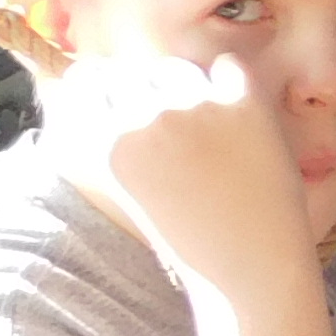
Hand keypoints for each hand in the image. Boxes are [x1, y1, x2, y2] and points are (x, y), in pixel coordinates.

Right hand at [46, 50, 310, 301]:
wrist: (250, 268)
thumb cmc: (188, 242)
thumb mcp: (125, 190)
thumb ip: (103, 139)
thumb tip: (85, 87)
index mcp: (105, 144)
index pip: (86, 81)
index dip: (103, 86)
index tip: (119, 100)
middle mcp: (144, 118)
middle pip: (134, 74)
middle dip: (148, 92)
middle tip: (173, 126)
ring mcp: (194, 108)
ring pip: (177, 69)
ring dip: (187, 86)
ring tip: (205, 128)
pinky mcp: (244, 106)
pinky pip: (228, 67)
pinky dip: (230, 81)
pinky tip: (234, 110)